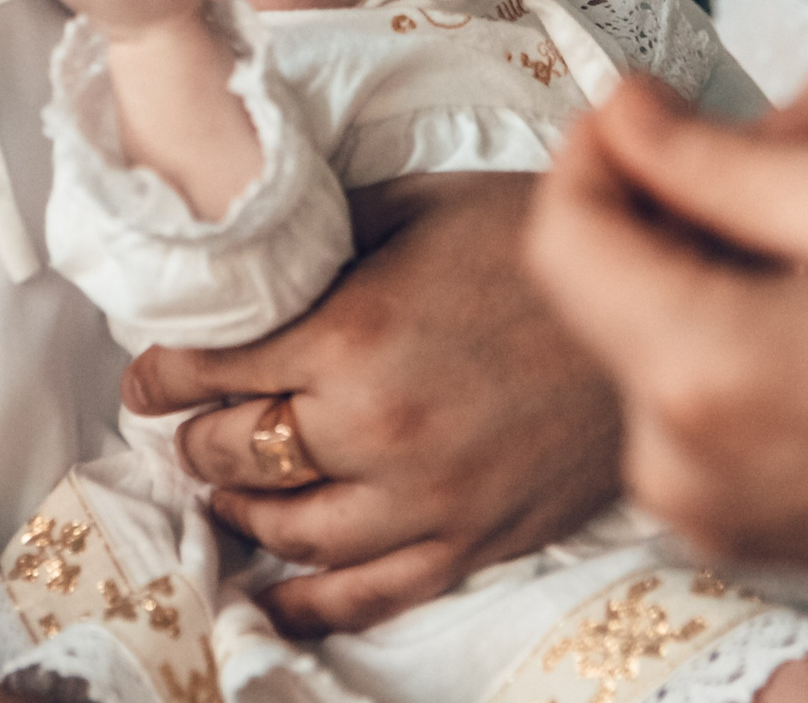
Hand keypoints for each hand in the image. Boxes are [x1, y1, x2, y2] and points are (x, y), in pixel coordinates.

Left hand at [122, 172, 622, 634]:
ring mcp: (426, 500)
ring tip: (226, 482)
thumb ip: (320, 237)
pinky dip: (307, 604)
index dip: (162, 371)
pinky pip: (368, 596)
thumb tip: (243, 253)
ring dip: (239, 507)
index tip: (147, 373)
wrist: (660, 287)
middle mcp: (376, 430)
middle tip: (187, 419)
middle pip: (238, 453)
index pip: (210, 371)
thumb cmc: (534, 235)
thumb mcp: (412, 203)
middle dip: (196, 434)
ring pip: (289, 531)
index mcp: (351, 336)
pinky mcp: (474, 542)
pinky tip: (274, 598)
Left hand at [527, 78, 807, 619]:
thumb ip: (730, 161)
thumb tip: (625, 113)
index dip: (594, 147)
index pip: (561, 234)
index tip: (650, 103)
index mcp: (705, 368)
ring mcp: (702, 507)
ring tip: (803, 234)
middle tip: (743, 154)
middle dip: (652, 204)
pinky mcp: (736, 530)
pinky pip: (686, 404)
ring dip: (691, 270)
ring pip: (640, 342)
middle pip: (596, 290)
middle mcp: (675, 456)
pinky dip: (721, 338)